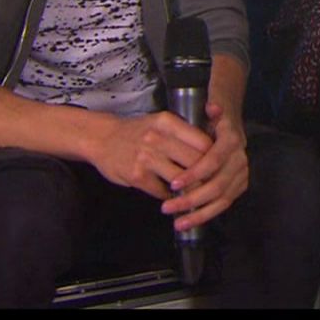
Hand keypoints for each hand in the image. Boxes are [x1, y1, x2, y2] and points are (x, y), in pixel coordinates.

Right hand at [87, 110, 214, 200]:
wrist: (101, 138)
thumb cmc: (136, 132)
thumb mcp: (160, 123)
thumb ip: (183, 133)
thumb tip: (212, 151)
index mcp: (168, 122)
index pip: (203, 142)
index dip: (214, 158)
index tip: (219, 167)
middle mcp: (158, 138)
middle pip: (196, 162)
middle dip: (206, 177)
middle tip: (212, 185)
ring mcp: (146, 158)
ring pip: (182, 180)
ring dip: (189, 190)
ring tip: (194, 193)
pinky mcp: (137, 176)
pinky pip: (163, 192)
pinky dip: (170, 198)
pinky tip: (172, 197)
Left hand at [161, 101, 250, 230]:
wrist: (231, 124)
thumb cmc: (214, 118)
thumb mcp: (212, 109)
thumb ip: (213, 109)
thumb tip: (213, 107)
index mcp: (232, 140)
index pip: (213, 161)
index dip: (195, 174)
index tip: (174, 183)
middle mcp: (240, 159)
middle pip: (217, 185)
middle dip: (191, 198)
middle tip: (167, 207)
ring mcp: (242, 174)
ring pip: (221, 199)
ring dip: (198, 213)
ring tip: (176, 223)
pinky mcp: (239, 186)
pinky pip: (223, 205)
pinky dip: (206, 215)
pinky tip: (188, 222)